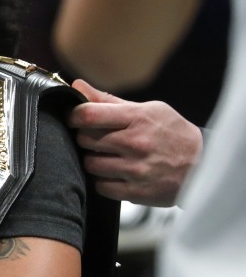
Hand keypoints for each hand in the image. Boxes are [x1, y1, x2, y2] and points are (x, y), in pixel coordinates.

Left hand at [68, 79, 202, 205]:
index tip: (74, 118)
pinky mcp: (137, 191)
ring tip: (107, 156)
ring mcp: (136, 169)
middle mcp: (136, 143)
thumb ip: (109, 101)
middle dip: (85, 138)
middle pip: (85, 140)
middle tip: (96, 139)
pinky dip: (103, 181)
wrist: (203, 164)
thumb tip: (77, 86)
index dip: (74, 116)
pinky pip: (101, 187)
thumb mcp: (147, 109)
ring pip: (90, 165)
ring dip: (93, 160)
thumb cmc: (171, 132)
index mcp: (137, 118)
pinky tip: (115, 174)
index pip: (89, 115)